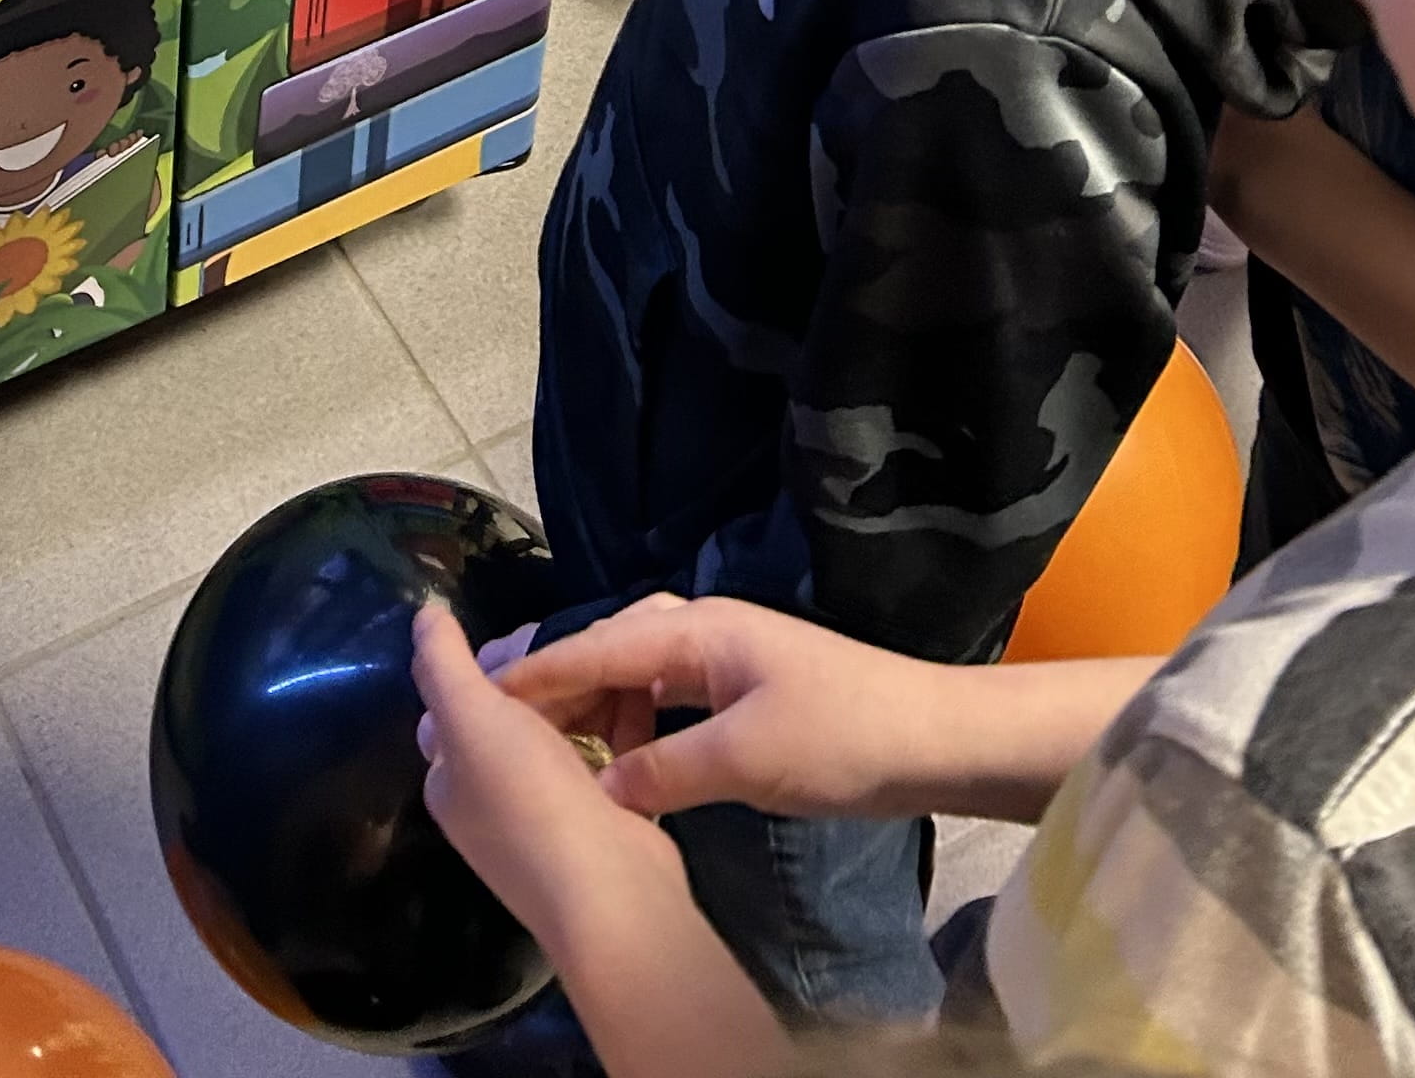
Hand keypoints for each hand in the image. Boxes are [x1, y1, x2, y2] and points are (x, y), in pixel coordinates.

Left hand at [411, 605, 683, 954]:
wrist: (610, 889)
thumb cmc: (527, 796)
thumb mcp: (470, 716)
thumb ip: (441, 662)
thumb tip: (422, 611)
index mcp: (451, 783)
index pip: (455, 708)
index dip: (485, 667)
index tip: (524, 635)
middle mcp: (492, 804)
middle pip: (514, 719)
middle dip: (544, 679)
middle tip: (577, 639)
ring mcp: (549, 818)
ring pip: (563, 735)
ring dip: (586, 697)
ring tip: (611, 656)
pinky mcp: (600, 823)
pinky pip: (604, 757)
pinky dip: (619, 726)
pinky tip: (639, 697)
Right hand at [489, 595, 947, 824]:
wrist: (934, 738)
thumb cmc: (842, 736)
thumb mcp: (745, 759)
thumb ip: (664, 769)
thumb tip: (602, 786)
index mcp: (698, 629)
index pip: (596, 643)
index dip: (537, 671)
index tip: (480, 693)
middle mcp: (706, 630)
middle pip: (612, 646)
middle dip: (562, 682)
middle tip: (510, 725)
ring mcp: (730, 660)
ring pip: (641, 672)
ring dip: (603, 708)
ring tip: (570, 754)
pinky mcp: (750, 693)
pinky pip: (670, 696)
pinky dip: (640, 723)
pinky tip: (633, 762)